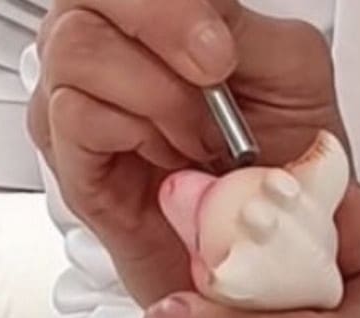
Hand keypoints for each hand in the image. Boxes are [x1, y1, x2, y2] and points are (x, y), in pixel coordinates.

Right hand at [28, 0, 345, 307]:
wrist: (255, 251)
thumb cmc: (268, 166)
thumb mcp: (288, 72)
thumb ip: (243, 23)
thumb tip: (203, 7)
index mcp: (153, 15)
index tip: (219, 48)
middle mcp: (105, 46)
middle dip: (159, 21)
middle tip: (214, 71)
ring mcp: (76, 102)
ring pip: (76, 50)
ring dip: (154, 94)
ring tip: (198, 138)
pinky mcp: (71, 162)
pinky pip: (73, 116)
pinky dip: (131, 133)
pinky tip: (167, 160)